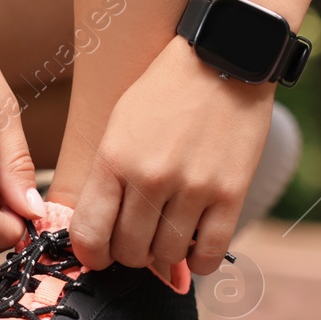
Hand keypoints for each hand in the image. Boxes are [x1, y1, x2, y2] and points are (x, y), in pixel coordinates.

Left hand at [71, 35, 272, 274]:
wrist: (223, 58)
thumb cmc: (165, 91)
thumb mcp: (119, 124)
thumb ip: (107, 177)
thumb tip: (102, 231)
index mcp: (114, 159)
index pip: (89, 233)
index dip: (90, 254)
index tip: (98, 255)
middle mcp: (150, 178)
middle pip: (128, 251)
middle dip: (127, 254)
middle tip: (136, 240)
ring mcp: (193, 188)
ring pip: (166, 256)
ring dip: (163, 256)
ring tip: (165, 235)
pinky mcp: (231, 193)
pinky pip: (209, 253)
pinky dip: (197, 261)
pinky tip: (193, 248)